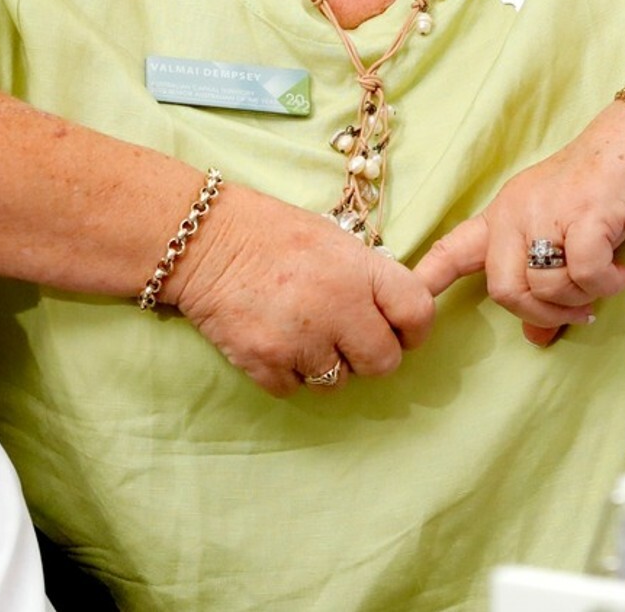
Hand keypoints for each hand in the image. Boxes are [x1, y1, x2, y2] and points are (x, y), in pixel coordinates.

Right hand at [162, 182, 436, 395]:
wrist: (206, 241)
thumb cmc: (276, 235)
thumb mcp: (337, 242)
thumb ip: (369, 278)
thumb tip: (396, 312)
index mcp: (361, 270)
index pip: (417, 313)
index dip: (415, 329)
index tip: (403, 332)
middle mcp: (338, 307)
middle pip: (383, 361)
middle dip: (371, 356)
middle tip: (352, 341)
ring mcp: (301, 339)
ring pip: (337, 381)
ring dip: (327, 366)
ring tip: (305, 335)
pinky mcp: (265, 363)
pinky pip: (295, 389)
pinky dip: (288, 374)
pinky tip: (277, 343)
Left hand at [414, 101, 624, 342]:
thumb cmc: (606, 184)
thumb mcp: (568, 232)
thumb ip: (547, 282)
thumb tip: (539, 338)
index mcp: (505, 213)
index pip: (454, 248)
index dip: (429, 278)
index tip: (409, 301)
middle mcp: (517, 211)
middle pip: (503, 289)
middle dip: (540, 313)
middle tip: (577, 312)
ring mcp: (548, 210)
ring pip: (545, 286)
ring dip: (580, 299)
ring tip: (606, 285)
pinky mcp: (586, 213)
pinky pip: (584, 272)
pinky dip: (605, 283)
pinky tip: (623, 276)